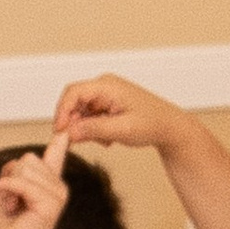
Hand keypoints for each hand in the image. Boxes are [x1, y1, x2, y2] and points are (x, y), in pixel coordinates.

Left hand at [0, 131, 69, 228]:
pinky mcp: (50, 204)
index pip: (58, 154)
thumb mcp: (11, 191)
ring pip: (23, 169)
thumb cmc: (11, 224)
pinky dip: (5, 188)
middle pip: (29, 158)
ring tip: (11, 205)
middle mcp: (59, 187)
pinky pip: (21, 183)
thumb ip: (17, 173)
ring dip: (8, 186)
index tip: (66, 129)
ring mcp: (57, 196)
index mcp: (51, 182)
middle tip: (11, 198)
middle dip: (12, 176)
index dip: (61, 140)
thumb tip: (20, 160)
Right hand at [52, 72, 183, 152]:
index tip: (60, 132)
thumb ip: (94, 130)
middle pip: (74, 103)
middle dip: (74, 124)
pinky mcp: (106, 105)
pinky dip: (94, 130)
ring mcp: (104, 96)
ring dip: (86, 129)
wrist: (170, 127)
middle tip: (78, 142)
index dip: (62, 112)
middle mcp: (103, 87)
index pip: (73, 93)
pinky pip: (90, 118)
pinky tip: (109, 138)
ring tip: (106, 141)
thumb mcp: (123, 130)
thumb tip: (70, 132)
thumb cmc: (152, 124)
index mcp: (107, 86)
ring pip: (81, 113)